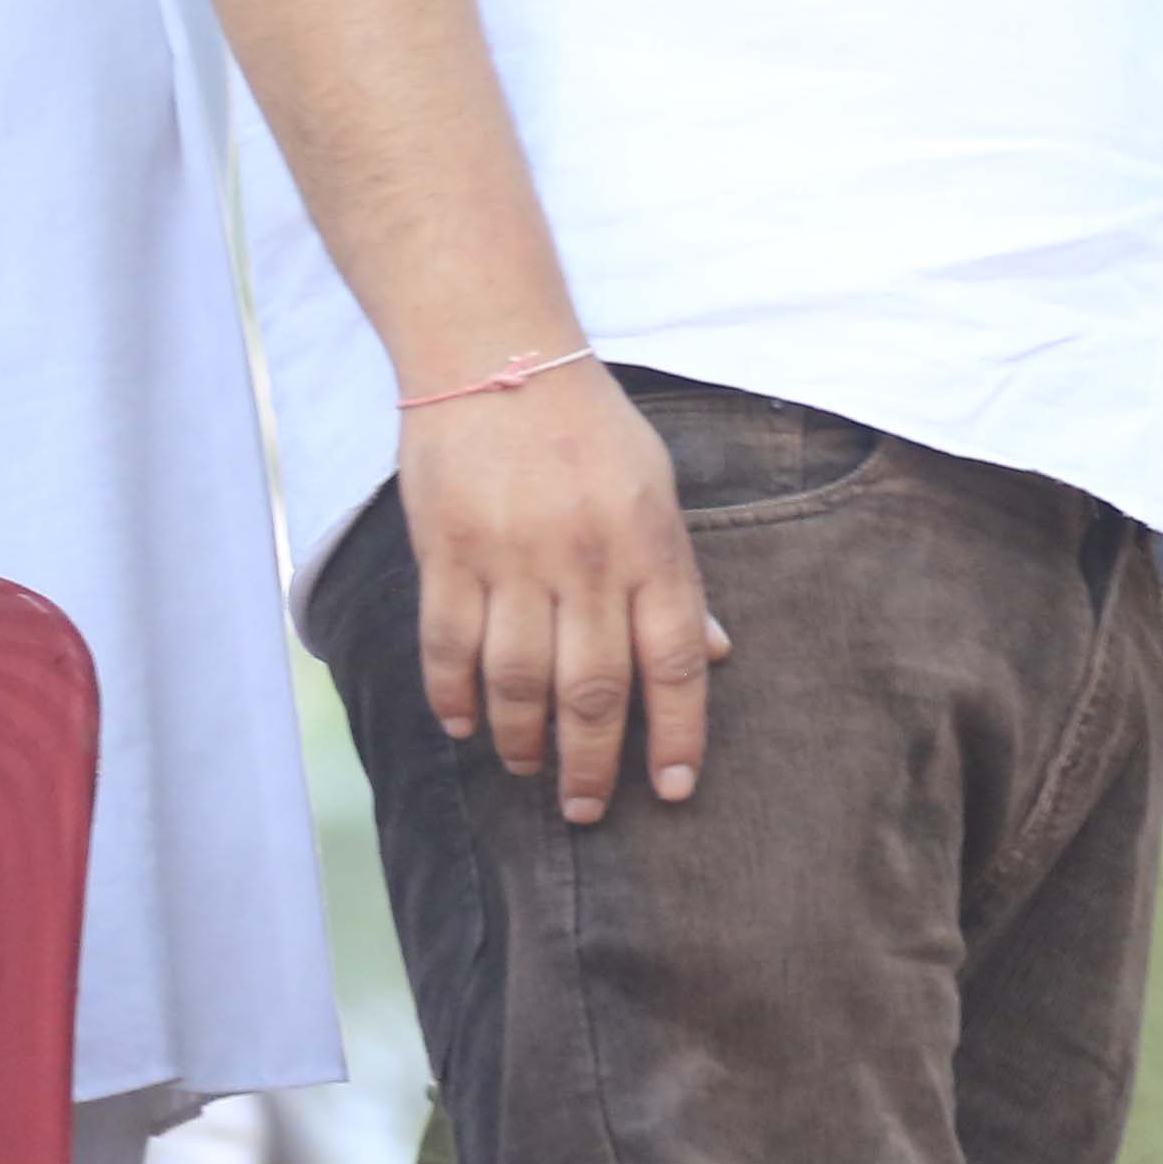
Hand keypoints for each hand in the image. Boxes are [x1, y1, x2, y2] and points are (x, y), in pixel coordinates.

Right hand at [397, 364, 729, 822]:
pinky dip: (454, 699)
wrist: (496, 353)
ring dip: (522, 743)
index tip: (676, 789)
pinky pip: (448, 648)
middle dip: (593, 766)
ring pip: (517, 683)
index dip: (679, 733)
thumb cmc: (588, 426)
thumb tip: (714, 655)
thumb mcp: (657, 487)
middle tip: (588, 810)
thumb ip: (679, 577)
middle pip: (594, 690)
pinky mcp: (447, 553)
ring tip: (526, 769)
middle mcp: (586, 559)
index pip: (676, 659)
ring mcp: (511, 557)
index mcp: (649, 543)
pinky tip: (465, 725)